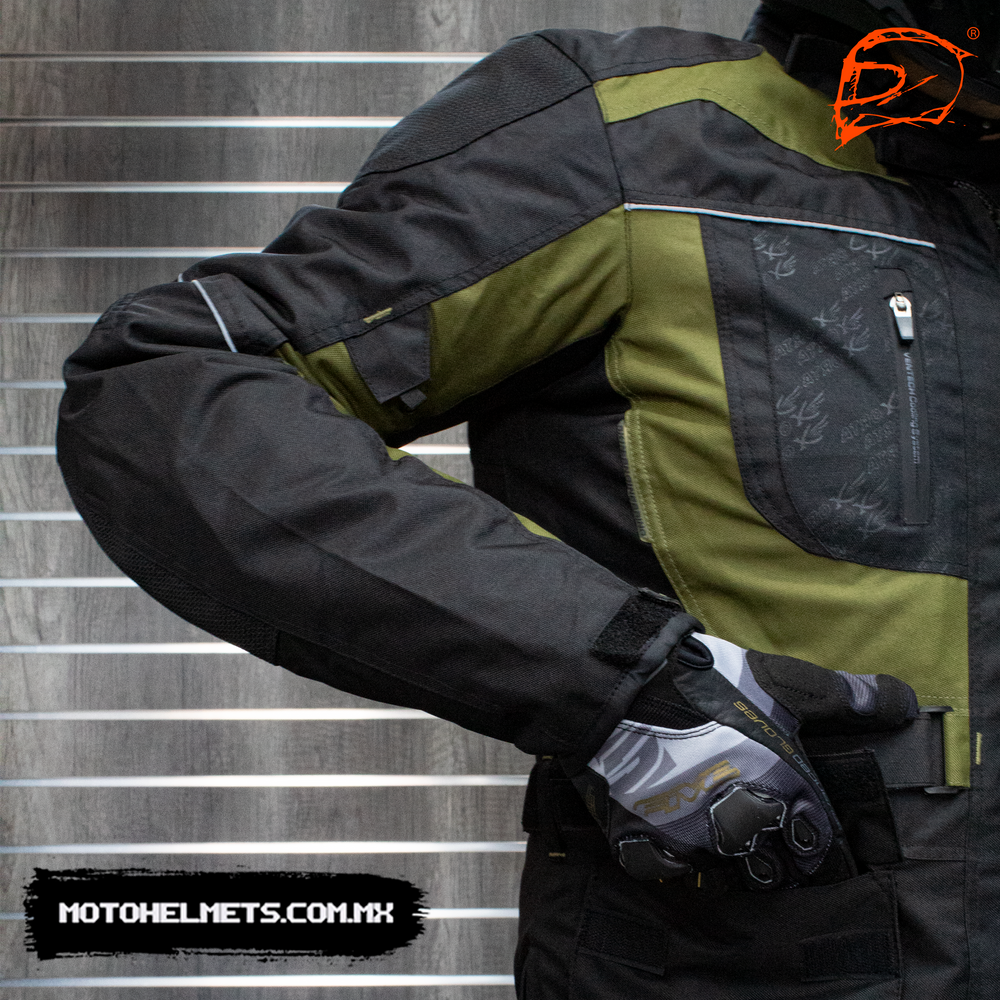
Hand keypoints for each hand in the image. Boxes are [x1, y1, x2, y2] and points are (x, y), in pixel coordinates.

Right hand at [569, 632, 917, 887]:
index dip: (811, 840)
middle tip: (758, 833)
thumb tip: (905, 703)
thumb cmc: (707, 679)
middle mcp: (745, 822)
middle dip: (772, 857)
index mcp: (783, 788)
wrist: (622, 682)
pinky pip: (672, 874)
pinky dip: (676, 862)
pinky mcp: (646, 842)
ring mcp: (693, 838)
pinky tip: (675, 839)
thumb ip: (845, 697)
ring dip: (726, 861)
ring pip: (725, 874)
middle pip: (774, 870)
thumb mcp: (782, 680)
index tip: (799, 829)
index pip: (816, 845)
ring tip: (718, 837)